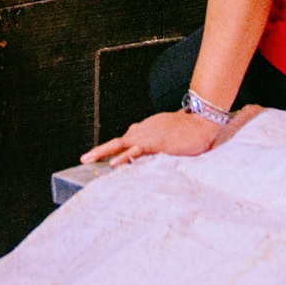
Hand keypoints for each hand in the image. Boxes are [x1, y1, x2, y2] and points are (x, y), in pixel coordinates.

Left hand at [80, 105, 264, 166]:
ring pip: (120, 145)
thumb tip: (150, 154)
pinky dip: (124, 157)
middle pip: (115, 142)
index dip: (109, 150)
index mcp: (143, 131)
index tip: (96, 158)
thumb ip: (155, 145)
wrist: (201, 121)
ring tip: (88, 161)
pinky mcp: (155, 144)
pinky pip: (136, 152)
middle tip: (83, 159)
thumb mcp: (166, 136)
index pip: (122, 142)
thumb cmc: (186, 129)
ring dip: (103, 153)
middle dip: (98, 151)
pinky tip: (114, 164)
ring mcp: (147, 137)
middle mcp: (141, 132)